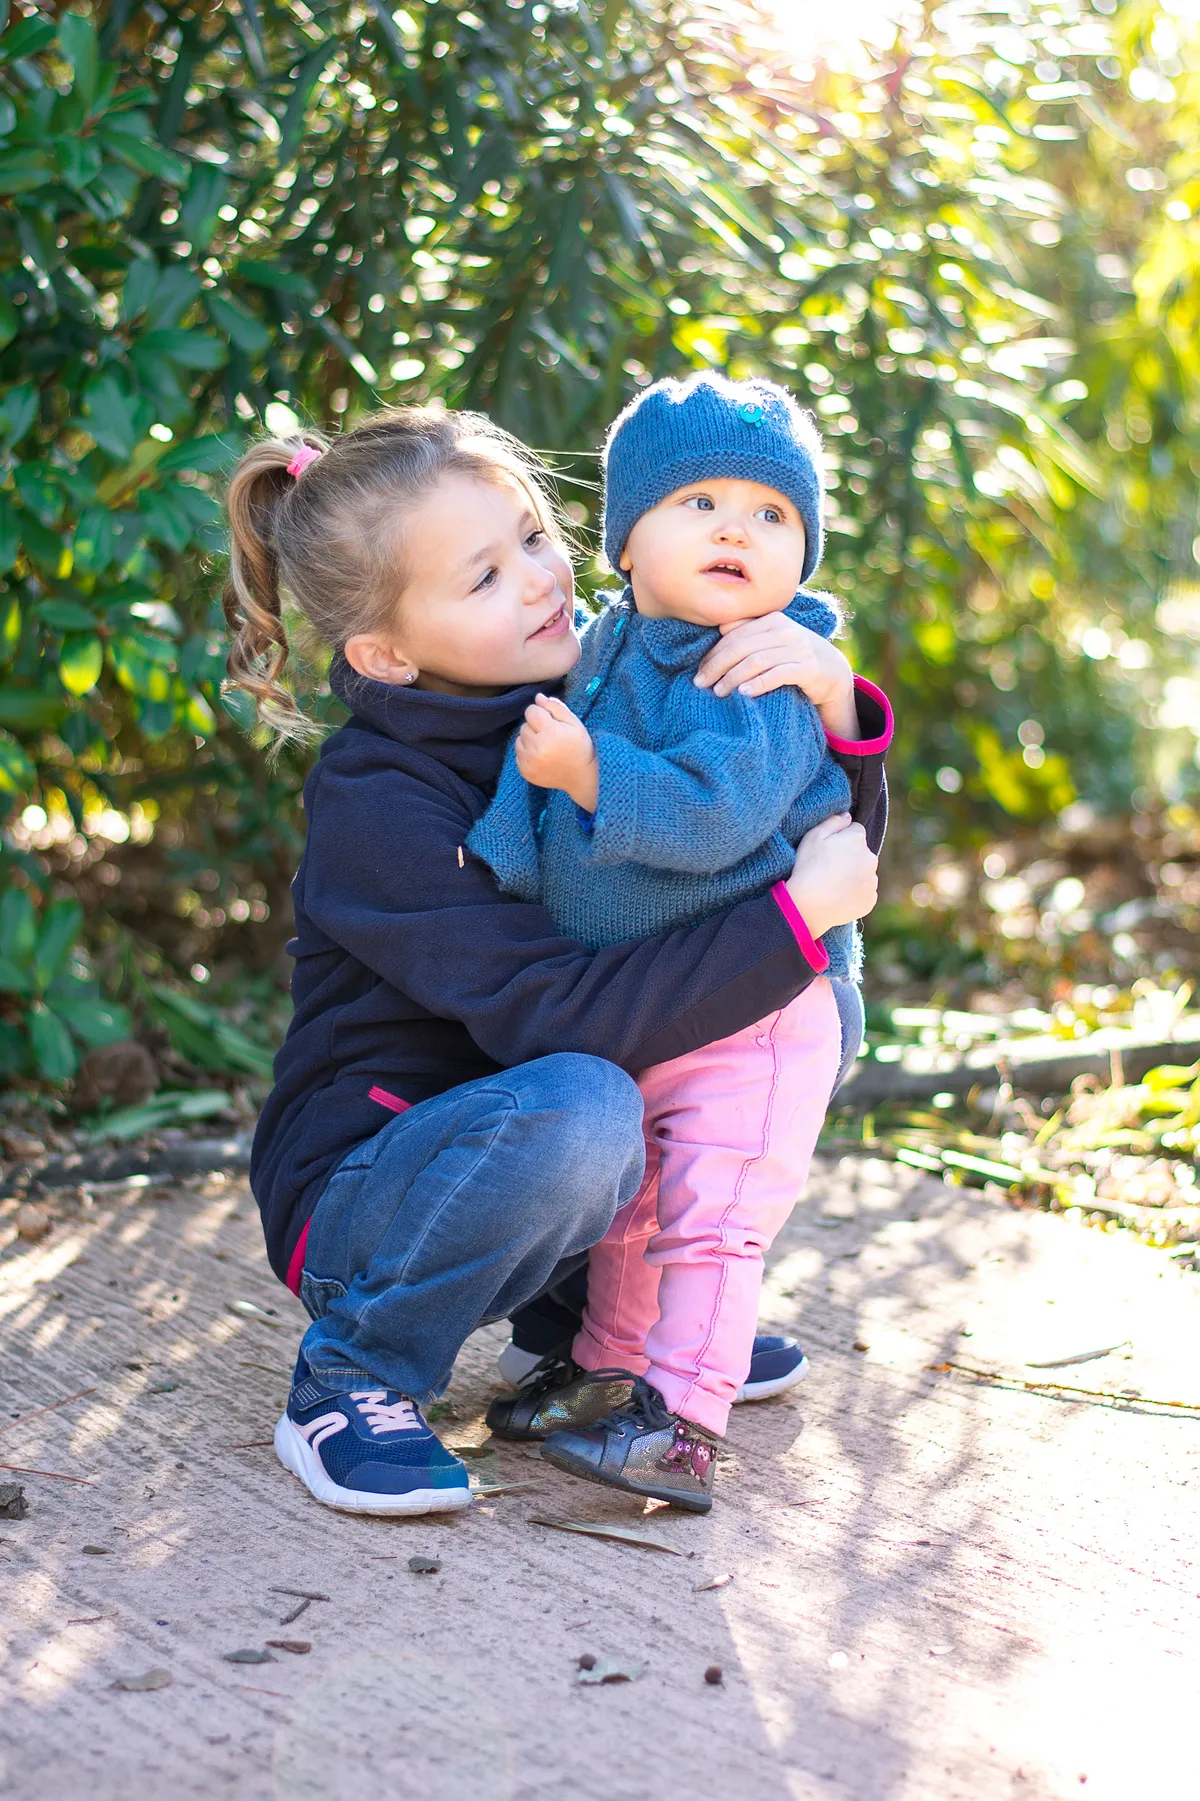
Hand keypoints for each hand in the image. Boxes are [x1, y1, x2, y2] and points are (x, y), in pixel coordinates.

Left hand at [514, 693, 598, 811]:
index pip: (531, 711)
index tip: (550, 721)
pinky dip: (527, 752)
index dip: (540, 713)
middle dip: (535, 727)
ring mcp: (529, 761)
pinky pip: (518, 753)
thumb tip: (538, 697)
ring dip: (529, 740)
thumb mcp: (574, 723)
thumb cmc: (580, 747)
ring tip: (545, 746)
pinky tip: (541, 756)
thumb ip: (555, 707)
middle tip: (551, 736)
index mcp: (550, 732)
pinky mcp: (525, 771)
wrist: (581, 777)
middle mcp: (536, 747)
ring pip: (519, 739)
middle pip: (524, 726)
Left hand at [695, 614, 858, 740]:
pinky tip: (744, 693)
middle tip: (701, 684)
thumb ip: (749, 632)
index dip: (713, 654)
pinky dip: (758, 684)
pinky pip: (778, 675)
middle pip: (741, 648)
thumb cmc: (794, 656)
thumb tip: (720, 626)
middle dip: (717, 667)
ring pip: (756, 661)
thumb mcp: (772, 640)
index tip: (699, 672)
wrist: (832, 672)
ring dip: (733, 678)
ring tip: (719, 692)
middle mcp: (785, 631)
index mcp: (772, 620)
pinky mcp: (807, 669)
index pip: (734, 636)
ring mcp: (798, 649)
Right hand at [785, 813, 878, 937]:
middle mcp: (871, 858)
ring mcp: (872, 881)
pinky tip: (837, 896)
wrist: (809, 906)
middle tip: (828, 868)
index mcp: (858, 839)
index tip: (828, 849)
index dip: (840, 838)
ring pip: (863, 873)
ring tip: (832, 884)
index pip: (855, 831)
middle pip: (861, 853)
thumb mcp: (813, 836)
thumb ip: (833, 821)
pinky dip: (853, 894)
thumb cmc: (808, 868)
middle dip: (849, 857)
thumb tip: (847, 816)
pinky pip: (863, 893)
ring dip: (853, 875)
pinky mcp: (870, 900)